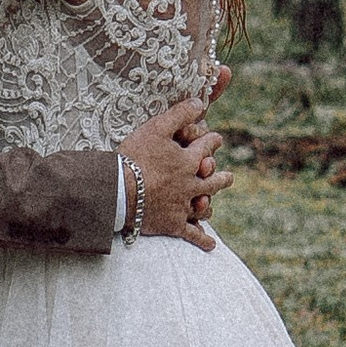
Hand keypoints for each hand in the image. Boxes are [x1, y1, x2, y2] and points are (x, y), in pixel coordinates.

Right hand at [123, 95, 222, 250]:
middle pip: (213, 180)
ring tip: (211, 204)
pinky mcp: (172, 224)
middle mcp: (191, 184)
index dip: (212, 140)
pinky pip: (191, 234)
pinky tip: (210, 245)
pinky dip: (202, 239)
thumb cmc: (134, 157)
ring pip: (204, 206)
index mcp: (188, 160)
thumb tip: (200, 101)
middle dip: (221, 177)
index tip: (216, 138)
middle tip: (228, 177)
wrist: (117, 190)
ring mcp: (183, 206)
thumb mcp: (156, 127)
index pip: (206, 147)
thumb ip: (179, 114)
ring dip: (210, 205)